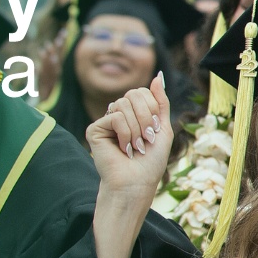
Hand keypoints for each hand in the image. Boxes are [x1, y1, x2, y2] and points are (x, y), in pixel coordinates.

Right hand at [87, 73, 174, 198]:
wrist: (136, 182)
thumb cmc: (151, 160)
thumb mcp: (163, 127)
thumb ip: (160, 101)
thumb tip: (158, 75)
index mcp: (134, 113)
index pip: (143, 92)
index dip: (153, 109)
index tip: (154, 131)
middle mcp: (118, 114)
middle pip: (134, 93)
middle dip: (147, 117)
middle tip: (146, 139)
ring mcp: (105, 121)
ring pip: (124, 104)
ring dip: (137, 128)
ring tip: (135, 146)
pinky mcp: (95, 129)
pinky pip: (115, 116)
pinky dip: (125, 133)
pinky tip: (123, 148)